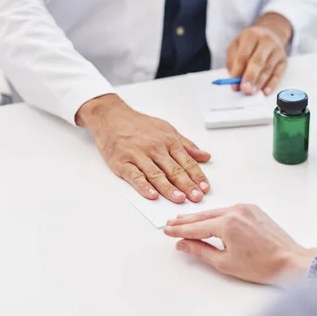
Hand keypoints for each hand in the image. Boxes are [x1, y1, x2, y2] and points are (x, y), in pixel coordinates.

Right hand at [76, 94, 210, 202]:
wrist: (111, 116)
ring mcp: (138, 155)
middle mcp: (155, 148)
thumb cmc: (140, 125)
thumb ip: (186, 145)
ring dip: (169, 188)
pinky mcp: (122, 162)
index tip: (205, 188)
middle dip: (187, 185)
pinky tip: (152, 195)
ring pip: (156, 174)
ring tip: (180, 199)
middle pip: (174, 170)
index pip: (187, 162)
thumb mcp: (167, 129)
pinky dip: (144, 186)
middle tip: (197, 197)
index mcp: (168, 141)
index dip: (197, 176)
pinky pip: (135, 176)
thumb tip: (205, 156)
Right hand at [164, 204, 316, 284]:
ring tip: (185, 221)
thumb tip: (183, 244)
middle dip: (186, 221)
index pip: (196, 227)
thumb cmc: (262, 266)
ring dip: (201, 217)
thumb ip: (200, 251)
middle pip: (204, 216)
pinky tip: (209, 218)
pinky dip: (217, 215)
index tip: (167, 231)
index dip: (179, 230)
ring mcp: (246, 208)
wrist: (290, 261)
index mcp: (227, 223)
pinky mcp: (254, 210)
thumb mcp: (225, 262)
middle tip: (171, 223)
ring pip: (216, 212)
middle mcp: (236, 211)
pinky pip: (229, 210)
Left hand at [226, 13, 292, 96]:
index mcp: (251, 35)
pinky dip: (272, 84)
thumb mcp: (236, 46)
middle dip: (250, 77)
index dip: (238, 71)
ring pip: (268, 69)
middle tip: (245, 89)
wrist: (270, 34)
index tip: (234, 84)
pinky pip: (278, 74)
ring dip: (259, 83)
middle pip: (257, 61)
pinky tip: (266, 91)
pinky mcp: (284, 60)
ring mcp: (277, 50)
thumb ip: (233, 62)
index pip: (243, 56)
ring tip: (252, 92)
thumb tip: (234, 80)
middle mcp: (266, 41)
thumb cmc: (250, 44)